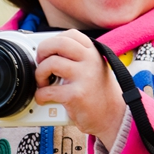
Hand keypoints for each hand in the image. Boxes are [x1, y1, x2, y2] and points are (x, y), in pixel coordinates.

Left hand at [33, 30, 125, 148]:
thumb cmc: (98, 94)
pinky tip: (44, 99)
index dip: (54, 41)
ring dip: (39, 74)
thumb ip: (77, 59)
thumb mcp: (94, 68)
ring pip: (50, 64)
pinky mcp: (76, 94)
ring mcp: (84, 76)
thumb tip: (48, 53)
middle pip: (58, 43)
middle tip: (40, 62)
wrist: (114, 118)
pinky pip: (48, 90)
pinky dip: (40, 95)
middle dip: (42, 51)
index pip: (70, 35)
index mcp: (93, 53)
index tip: (49, 52)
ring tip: (43, 83)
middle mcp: (90, 61)